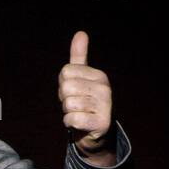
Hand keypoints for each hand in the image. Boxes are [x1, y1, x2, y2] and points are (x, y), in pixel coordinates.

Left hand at [58, 31, 113, 156]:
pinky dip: (70, 123)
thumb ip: (79, 57)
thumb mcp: (81, 79)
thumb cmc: (84, 104)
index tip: (73, 93)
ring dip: (68, 113)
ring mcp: (105, 105)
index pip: (65, 72)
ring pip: (68, 104)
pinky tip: (79, 124)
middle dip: (64, 100)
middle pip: (66, 87)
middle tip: (74, 106)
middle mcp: (104, 88)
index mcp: (98, 75)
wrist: (96, 135)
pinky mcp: (101, 123)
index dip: (63, 85)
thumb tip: (81, 33)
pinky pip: (73, 119)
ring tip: (79, 114)